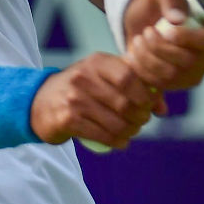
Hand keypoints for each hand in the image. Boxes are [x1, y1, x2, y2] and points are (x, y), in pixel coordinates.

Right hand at [29, 52, 164, 149]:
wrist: (40, 102)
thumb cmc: (81, 88)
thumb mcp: (102, 77)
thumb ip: (133, 86)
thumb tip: (163, 108)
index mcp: (96, 62)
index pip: (129, 76)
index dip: (145, 93)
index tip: (149, 104)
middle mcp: (84, 77)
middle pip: (125, 102)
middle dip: (140, 116)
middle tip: (142, 121)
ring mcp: (74, 98)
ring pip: (115, 121)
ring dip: (130, 131)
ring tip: (132, 131)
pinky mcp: (68, 119)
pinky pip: (102, 135)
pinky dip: (117, 141)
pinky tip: (121, 142)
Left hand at [122, 0, 203, 90]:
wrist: (141, 22)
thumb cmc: (158, 4)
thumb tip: (178, 18)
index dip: (191, 40)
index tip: (168, 32)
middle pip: (191, 62)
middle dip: (162, 47)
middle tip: (146, 31)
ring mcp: (194, 72)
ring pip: (173, 75)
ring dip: (149, 58)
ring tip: (138, 40)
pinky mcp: (176, 84)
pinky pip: (160, 84)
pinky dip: (142, 70)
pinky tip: (132, 55)